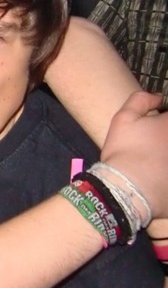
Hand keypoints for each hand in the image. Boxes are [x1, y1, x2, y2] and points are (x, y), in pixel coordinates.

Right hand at [101, 91, 167, 219]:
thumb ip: (141, 100)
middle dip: (162, 139)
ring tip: (150, 160)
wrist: (126, 190)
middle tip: (148, 145)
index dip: (161, 121)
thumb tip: (158, 97)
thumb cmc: (124, 152)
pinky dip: (164, 174)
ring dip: (163, 155)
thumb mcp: (123, 119)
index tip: (153, 127)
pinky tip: (156, 176)